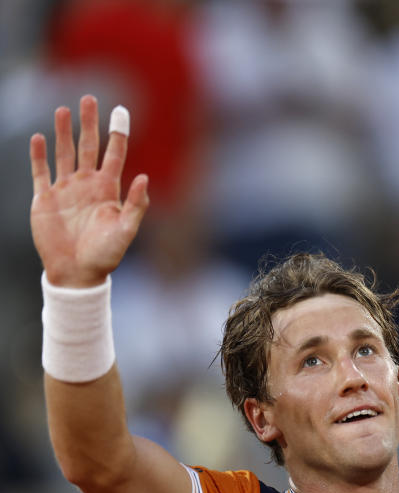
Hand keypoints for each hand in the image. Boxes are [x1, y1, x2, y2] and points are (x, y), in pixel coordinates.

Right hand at [30, 95, 147, 287]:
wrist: (77, 273)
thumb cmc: (106, 255)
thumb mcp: (126, 231)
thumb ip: (136, 205)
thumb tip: (144, 177)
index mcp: (108, 189)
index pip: (114, 153)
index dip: (117, 132)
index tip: (120, 109)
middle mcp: (87, 185)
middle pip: (88, 146)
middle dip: (89, 123)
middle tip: (89, 98)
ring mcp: (65, 190)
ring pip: (64, 154)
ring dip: (63, 132)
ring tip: (63, 110)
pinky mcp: (45, 199)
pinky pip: (40, 172)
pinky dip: (39, 156)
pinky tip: (39, 138)